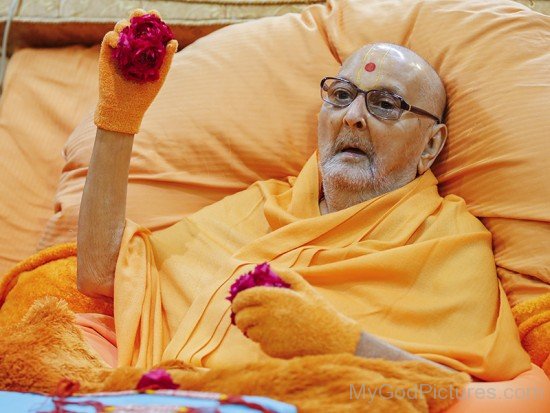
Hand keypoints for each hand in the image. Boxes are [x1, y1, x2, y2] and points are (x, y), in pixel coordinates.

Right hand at [94, 9, 177, 133]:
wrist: (124, 109)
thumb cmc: (144, 95)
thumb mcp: (159, 77)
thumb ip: (166, 59)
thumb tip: (174, 41)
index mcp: (147, 50)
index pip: (149, 30)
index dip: (152, 20)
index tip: (156, 15)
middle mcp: (133, 47)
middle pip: (134, 24)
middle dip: (137, 15)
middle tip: (141, 14)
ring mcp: (120, 49)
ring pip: (121, 27)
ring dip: (125, 24)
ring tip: (129, 29)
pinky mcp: (107, 54)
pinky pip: (109, 38)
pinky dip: (114, 36)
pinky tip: (119, 43)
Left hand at [231, 270, 361, 358]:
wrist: (332, 339)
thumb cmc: (318, 311)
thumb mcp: (305, 288)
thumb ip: (286, 275)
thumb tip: (270, 269)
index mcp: (274, 297)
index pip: (243, 297)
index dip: (237, 300)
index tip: (238, 303)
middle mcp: (267, 315)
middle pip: (241, 317)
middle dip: (240, 316)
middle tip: (245, 317)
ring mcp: (268, 334)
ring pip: (248, 332)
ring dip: (251, 329)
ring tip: (264, 327)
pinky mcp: (272, 350)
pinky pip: (260, 344)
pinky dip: (264, 341)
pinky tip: (279, 337)